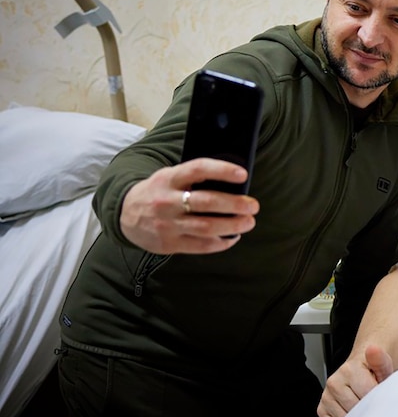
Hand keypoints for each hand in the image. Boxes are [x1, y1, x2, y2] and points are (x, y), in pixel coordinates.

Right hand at [119, 158, 258, 253]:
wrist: (125, 214)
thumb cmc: (158, 191)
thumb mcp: (169, 176)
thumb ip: (193, 177)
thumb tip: (232, 182)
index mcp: (169, 178)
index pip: (198, 169)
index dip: (222, 171)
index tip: (243, 175)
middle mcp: (167, 201)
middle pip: (207, 202)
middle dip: (235, 204)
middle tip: (253, 205)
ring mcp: (168, 224)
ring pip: (206, 227)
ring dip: (232, 226)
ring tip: (248, 222)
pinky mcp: (169, 243)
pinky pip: (201, 246)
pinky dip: (221, 242)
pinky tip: (232, 237)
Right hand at [317, 344, 393, 416]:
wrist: (361, 369)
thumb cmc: (372, 371)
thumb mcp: (382, 365)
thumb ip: (380, 360)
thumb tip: (373, 350)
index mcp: (348, 371)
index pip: (367, 396)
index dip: (378, 399)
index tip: (380, 394)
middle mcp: (333, 383)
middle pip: (356, 410)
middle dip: (367, 409)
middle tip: (372, 401)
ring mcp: (326, 397)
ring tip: (362, 406)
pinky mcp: (322, 409)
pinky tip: (352, 414)